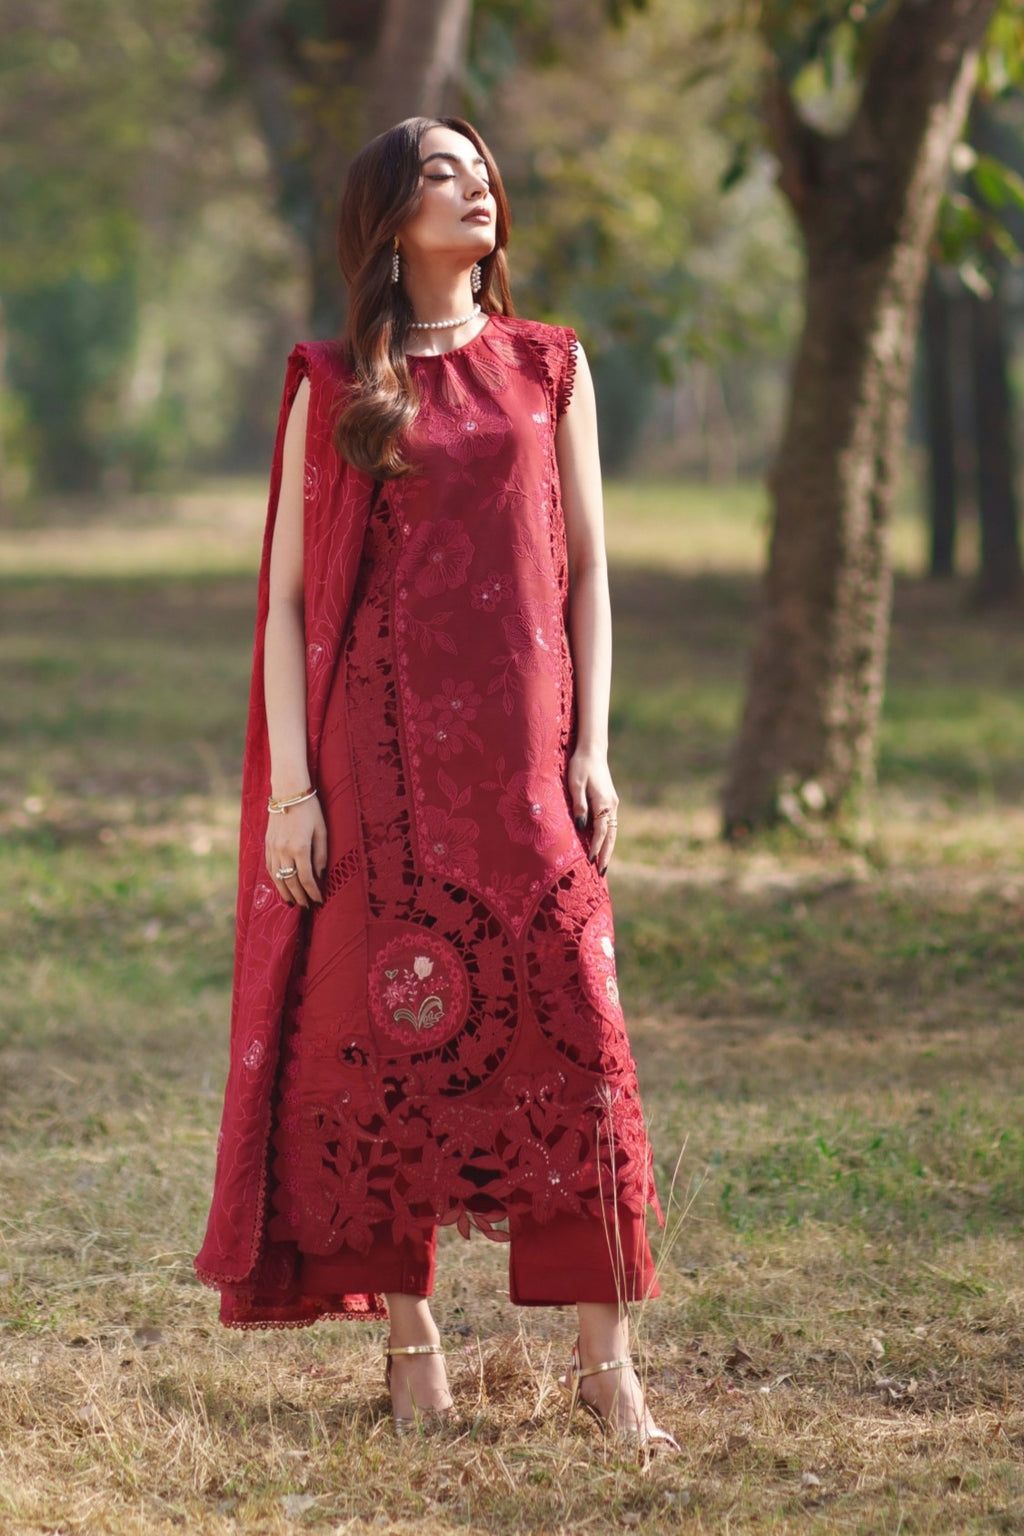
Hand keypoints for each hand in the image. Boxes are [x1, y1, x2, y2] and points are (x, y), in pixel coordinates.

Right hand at [265, 796, 326, 908]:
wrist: (289, 791)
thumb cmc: (310, 809)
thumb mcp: (322, 831)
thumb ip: (322, 855)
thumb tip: (320, 875)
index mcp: (300, 848)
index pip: (306, 879)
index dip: (313, 893)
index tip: (319, 902)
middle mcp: (284, 851)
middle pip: (290, 882)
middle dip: (299, 897)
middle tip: (307, 907)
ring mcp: (273, 848)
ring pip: (277, 877)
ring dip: (285, 892)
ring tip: (292, 903)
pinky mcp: (267, 844)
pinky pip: (269, 867)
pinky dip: (275, 879)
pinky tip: (281, 885)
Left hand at [567, 749, 618, 876]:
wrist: (592, 751)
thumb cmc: (580, 766)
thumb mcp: (574, 784)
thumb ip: (578, 806)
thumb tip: (581, 827)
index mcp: (603, 802)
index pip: (601, 831)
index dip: (596, 847)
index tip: (589, 861)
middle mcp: (611, 805)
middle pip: (611, 835)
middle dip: (606, 854)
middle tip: (602, 872)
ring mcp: (613, 803)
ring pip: (613, 831)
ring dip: (608, 848)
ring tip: (603, 864)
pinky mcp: (610, 801)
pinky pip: (611, 824)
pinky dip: (608, 838)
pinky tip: (603, 845)